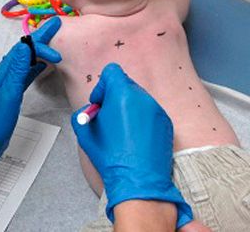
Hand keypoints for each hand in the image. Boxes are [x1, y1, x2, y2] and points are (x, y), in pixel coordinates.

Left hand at [0, 17, 61, 184]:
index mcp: (2, 73)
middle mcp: (4, 75)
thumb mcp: (8, 95)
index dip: (40, 41)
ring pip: (25, 61)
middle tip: (56, 25)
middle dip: (40, 38)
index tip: (57, 43)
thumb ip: (17, 71)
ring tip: (52, 42)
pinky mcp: (10, 95)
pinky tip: (41, 67)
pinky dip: (35, 67)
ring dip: (38, 50)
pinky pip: (24, 75)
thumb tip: (25, 46)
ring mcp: (6, 85)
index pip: (23, 49)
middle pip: (24, 51)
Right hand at [71, 63, 192, 227]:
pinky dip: (141, 119)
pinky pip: (150, 112)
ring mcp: (157, 111)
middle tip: (107, 117)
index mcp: (122, 95)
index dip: (101, 86)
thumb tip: (90, 111)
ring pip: (139, 99)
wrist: (138, 181)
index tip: (99, 103)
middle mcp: (143, 98)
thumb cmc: (111, 156)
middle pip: (126, 84)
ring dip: (128, 108)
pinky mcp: (166, 123)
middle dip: (114, 97)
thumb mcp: (84, 131)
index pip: (112, 71)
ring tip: (121, 131)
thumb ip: (85, 112)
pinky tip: (134, 138)